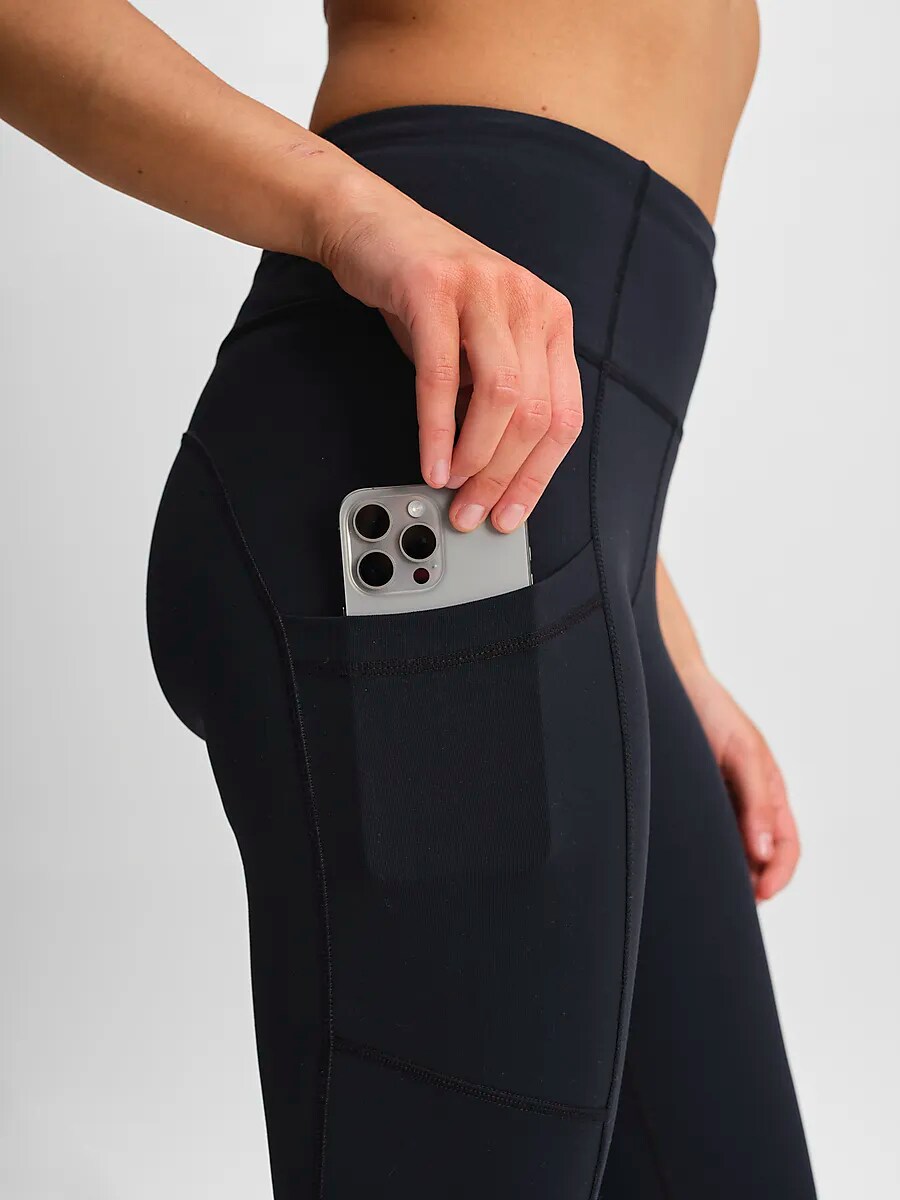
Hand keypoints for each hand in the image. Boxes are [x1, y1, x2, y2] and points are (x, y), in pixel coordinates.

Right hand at [316, 169, 582, 532]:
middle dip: (502, 476)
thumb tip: (488, 476)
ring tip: (451, 486)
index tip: (510, 514)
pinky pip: (442, 374)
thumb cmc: (424, 296)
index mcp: (551, 321)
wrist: (371, 227)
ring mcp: (485, 289)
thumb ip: (489, 400)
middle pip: (534, 412)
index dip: (538, 475)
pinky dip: (437, 428)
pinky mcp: (435, 288)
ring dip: (475, 456)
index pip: (563, 415)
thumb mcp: (473, 349)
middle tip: (472, 512)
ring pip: (500, 396)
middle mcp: (529, 302)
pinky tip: (430, 461)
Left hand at [679, 665, 800, 901]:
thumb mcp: (743, 754)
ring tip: (701, 888)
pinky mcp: (687, 803)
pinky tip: (680, 863)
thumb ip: (757, 801)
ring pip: (726, 851)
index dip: (777, 876)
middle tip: (726, 903)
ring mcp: (715, 805)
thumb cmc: (714, 711)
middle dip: (748, 883)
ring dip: (721, 871)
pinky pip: (697, 837)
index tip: (759, 895)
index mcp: (769, 795)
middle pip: (756, 859)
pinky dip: (695, 854)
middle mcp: (745, 805)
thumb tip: (764, 852)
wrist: (670, 684)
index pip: (785, 848)